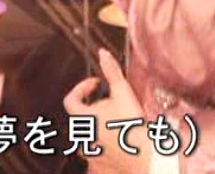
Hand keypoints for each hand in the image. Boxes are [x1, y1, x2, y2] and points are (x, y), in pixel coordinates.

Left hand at [63, 49, 150, 173]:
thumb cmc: (131, 123)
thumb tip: (102, 52)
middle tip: (112, 101)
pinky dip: (105, 142)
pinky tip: (120, 138)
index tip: (97, 83)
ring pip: (88, 134)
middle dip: (94, 106)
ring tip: (117, 120)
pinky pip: (97, 150)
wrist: (144, 154)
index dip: (82, 88)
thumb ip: (111, 71)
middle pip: (80, 116)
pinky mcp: (99, 163)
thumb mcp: (123, 92)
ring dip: (98, 125)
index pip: (70, 100)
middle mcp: (80, 136)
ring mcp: (89, 151)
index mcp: (82, 117)